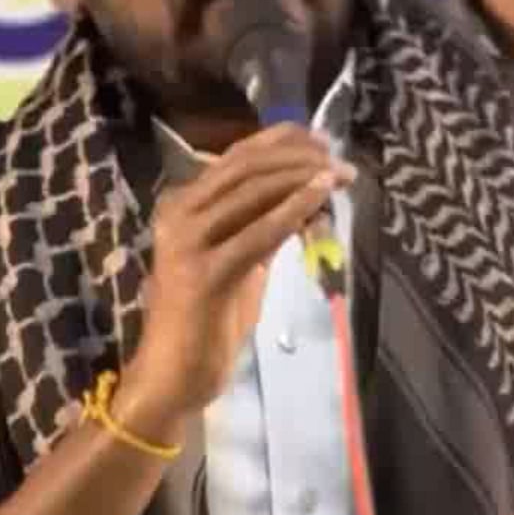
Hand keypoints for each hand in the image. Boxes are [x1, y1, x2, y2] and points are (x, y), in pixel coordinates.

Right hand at [118, 124, 352, 440]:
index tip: (322, 138)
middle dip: (297, 156)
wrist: (175, 376)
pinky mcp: (204, 273)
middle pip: (245, 165)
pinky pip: (257, 232)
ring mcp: (187, 241)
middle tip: (338, 158)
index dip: (281, 139)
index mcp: (182, 205)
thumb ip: (264, 224)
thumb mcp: (242, 260)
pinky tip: (320, 198)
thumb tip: (309, 192)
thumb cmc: (208, 321)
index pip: (236, 157)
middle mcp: (178, 213)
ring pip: (251, 190)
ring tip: (337, 174)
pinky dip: (292, 210)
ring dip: (301, 177)